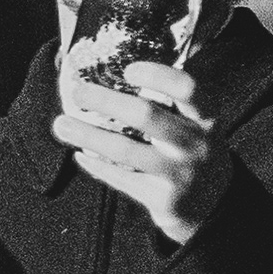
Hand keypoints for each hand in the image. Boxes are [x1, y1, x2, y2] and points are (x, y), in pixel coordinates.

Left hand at [52, 61, 231, 246]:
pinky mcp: (163, 199)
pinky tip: (78, 154)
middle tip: (78, 91)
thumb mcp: (196, 124)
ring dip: (89, 135)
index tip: (128, 69)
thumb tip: (115, 71)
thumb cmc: (191, 149)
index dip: (158, 75)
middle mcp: (196, 144)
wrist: (211, 204)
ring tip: (61, 124)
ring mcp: (180, 174)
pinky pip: (121, 178)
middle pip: (147, 116)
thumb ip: (169, 102)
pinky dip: (96, 165)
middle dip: (107, 100)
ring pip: (126, 150)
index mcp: (206, 117)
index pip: (188, 88)